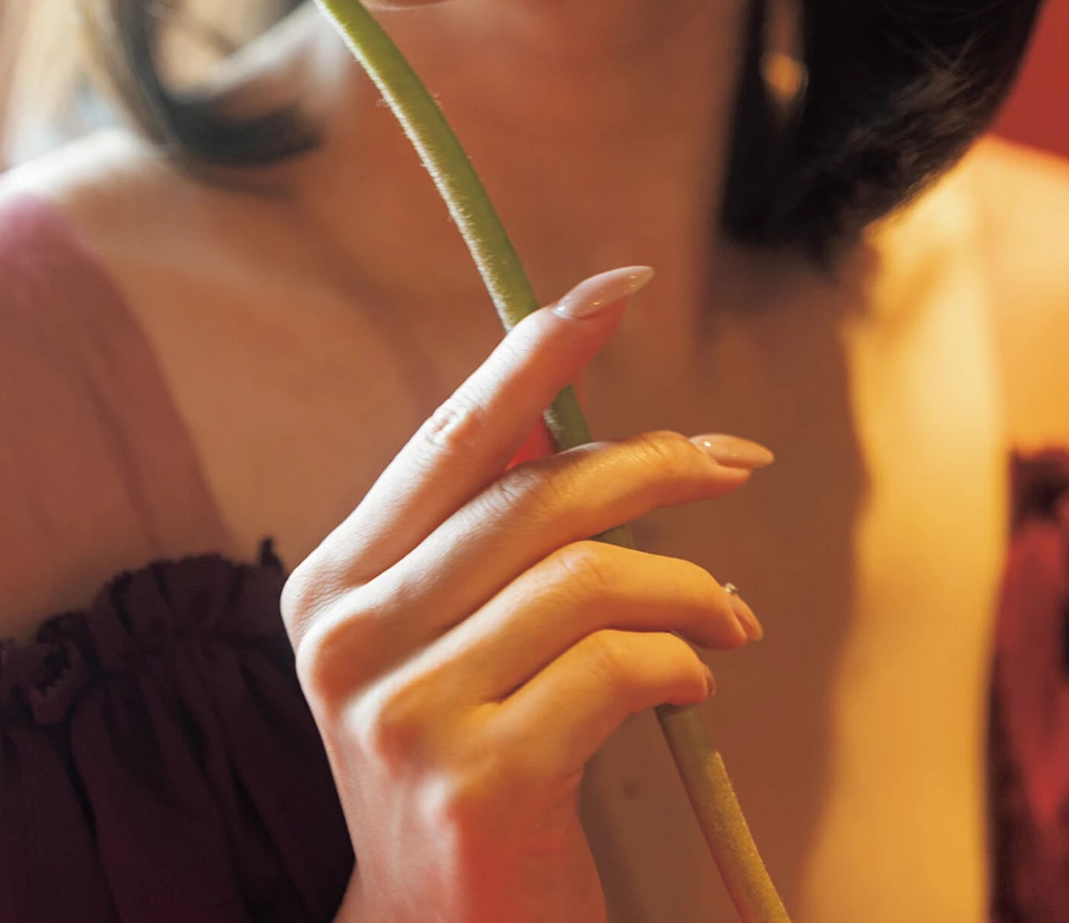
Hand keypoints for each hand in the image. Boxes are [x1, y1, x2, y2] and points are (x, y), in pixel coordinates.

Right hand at [279, 266, 769, 922]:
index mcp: (334, 582)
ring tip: (729, 615)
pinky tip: (697, 675)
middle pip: (535, 495)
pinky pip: (619, 666)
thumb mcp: (445, 636)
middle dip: (655, 463)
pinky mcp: (480, 781)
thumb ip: (490, 530)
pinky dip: (683, 656)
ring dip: (689, 583)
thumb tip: (579, 416)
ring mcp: (405, 712)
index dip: (540, 352)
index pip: (453, 438)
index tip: (619, 288)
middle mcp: (348, 637)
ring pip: (587, 576)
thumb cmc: (462, 758)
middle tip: (734, 464)